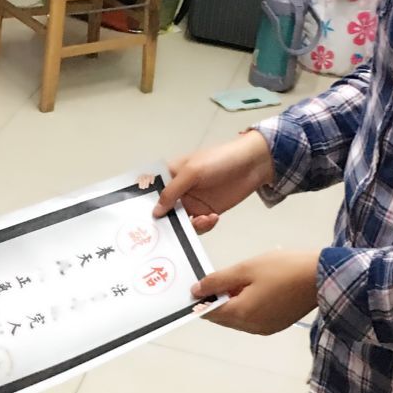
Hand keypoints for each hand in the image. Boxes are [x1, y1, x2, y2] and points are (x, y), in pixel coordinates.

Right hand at [154, 132, 275, 233]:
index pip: (151, 191)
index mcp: (171, 175)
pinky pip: (199, 225)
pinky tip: (213, 218)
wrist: (252, 164)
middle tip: (165, 233)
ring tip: (202, 220)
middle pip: (163, 211)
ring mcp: (193, 202)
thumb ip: (172, 191)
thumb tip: (155, 212)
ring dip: (188, 226)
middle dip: (164, 222)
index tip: (140, 220)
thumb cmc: (220, 159)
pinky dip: (203, 226)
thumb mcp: (192, 172)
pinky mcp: (207, 212)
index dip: (145, 205)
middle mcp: (178, 190)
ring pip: (181, 222)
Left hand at [194, 251, 319, 333]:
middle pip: (222, 317)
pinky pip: (252, 318)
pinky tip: (254, 288)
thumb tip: (196, 290)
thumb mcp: (246, 269)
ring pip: (237, 318)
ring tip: (240, 279)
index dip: (200, 300)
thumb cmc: (284, 269)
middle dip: (216, 300)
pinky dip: (247, 306)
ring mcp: (265, 328)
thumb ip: (218, 280)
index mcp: (242, 314)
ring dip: (232, 302)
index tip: (198, 284)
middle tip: (221, 277)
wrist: (322, 276)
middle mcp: (251, 327)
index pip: (209, 313)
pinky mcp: (276, 324)